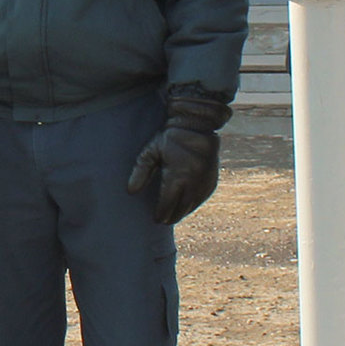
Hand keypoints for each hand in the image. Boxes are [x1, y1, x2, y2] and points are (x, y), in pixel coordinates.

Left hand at [126, 95, 229, 224]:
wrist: (196, 124)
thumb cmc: (169, 137)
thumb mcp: (151, 151)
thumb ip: (141, 171)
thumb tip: (131, 191)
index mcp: (178, 175)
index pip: (168, 203)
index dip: (161, 213)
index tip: (156, 218)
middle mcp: (194, 180)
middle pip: (181, 208)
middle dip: (172, 216)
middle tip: (164, 221)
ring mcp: (206, 180)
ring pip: (193, 205)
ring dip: (183, 211)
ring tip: (173, 215)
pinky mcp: (213, 179)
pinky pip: (202, 197)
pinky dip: (194, 203)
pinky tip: (186, 205)